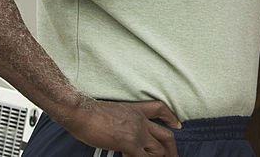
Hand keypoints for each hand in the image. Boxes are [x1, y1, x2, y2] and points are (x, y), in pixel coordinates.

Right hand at [63, 98, 180, 156]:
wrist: (82, 112)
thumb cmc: (89, 112)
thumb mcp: (112, 111)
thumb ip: (122, 121)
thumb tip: (120, 134)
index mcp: (135, 109)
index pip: (160, 109)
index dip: (171, 118)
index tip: (177, 124)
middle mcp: (140, 120)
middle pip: (166, 135)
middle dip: (172, 150)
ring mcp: (137, 132)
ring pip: (158, 150)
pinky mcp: (129, 144)